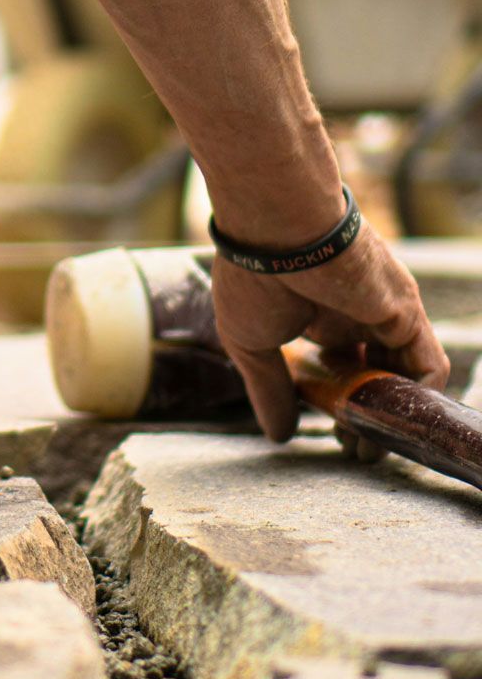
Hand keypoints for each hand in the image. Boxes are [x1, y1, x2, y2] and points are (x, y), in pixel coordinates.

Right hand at [211, 218, 449, 441]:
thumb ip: (269, 390)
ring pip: (402, 373)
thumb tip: (278, 434)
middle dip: (365, 413)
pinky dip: (418, 397)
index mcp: (320, 313)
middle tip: (354, 449)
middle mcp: (358, 312)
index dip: (337, 400)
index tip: (327, 430)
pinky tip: (395, 423)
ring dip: (391, 414)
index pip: (342, 364)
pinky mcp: (405, 312)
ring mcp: (385, 311)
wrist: (276, 229)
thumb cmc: (253, 276)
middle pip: (374, 372)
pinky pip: (427, 363)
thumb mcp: (251, 345)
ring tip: (371, 448)